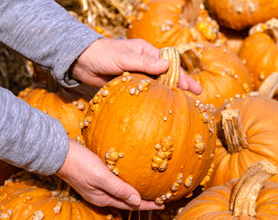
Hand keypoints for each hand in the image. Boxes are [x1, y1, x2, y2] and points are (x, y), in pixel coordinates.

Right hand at [56, 138, 163, 209]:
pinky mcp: (94, 179)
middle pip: (127, 202)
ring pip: (121, 195)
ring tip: (148, 192)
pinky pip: (114, 185)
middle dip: (143, 202)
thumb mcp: (101, 177)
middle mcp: (101, 197)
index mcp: (103, 199)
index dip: (147, 205)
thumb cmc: (79, 164)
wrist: (58, 153)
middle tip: (160, 199)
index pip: (131, 205)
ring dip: (134, 194)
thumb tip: (137, 201)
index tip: (163, 203)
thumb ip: (119, 189)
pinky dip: (125, 185)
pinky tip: (129, 179)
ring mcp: (97, 189)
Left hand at [70, 38, 201, 94]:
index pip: (170, 65)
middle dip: (180, 86)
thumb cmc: (103, 54)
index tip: (194, 88)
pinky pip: (143, 93)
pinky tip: (159, 108)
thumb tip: (166, 66)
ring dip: (167, 94)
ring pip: (156, 86)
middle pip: (166, 76)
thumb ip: (144, 63)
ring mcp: (137, 76)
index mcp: (147, 53)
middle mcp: (144, 64)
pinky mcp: (128, 86)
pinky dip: (152, 99)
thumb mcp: (124, 57)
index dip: (183, 76)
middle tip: (196, 97)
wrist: (81, 61)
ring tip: (181, 106)